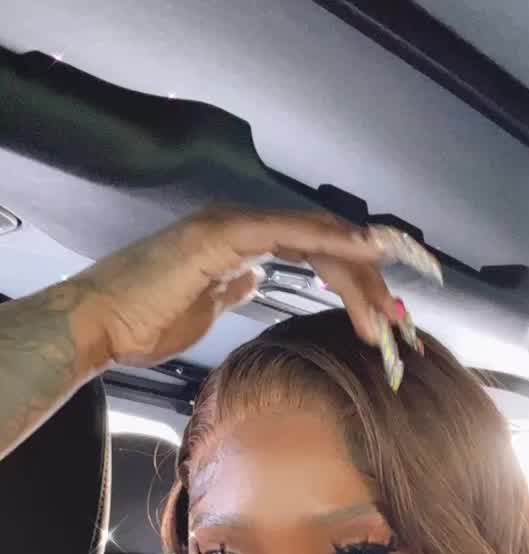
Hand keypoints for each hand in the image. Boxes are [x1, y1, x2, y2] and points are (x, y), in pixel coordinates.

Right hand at [69, 204, 441, 384]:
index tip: (386, 317)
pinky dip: (326, 237)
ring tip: (391, 306)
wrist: (100, 326)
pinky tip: (359, 250)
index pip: (313, 254)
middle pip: (323, 245)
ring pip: (313, 237)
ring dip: (357, 272)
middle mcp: (239, 224)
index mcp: (238, 242)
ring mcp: (230, 224)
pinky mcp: (219, 234)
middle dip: (368, 284)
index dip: (354, 281)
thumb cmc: (143, 324)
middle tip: (400, 325)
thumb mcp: (203, 309)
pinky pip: (285, 231)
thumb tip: (253, 279)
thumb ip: (231, 289)